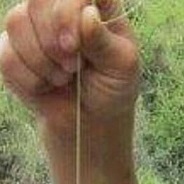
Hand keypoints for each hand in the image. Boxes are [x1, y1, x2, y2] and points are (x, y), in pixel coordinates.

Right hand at [0, 0, 138, 136]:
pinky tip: (49, 85)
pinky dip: (33, 79)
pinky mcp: (10, 48)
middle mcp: (57, 5)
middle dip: (54, 40)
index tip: (75, 42)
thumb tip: (87, 15)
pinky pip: (8, 56)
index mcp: (90, 2)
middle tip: (74, 66)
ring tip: (66, 76)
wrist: (92, 120)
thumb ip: (104, 40)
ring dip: (45, 62)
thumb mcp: (122, 67)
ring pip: (17, 23)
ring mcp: (31, 24)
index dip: (67, 8)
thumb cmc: (113, 88)